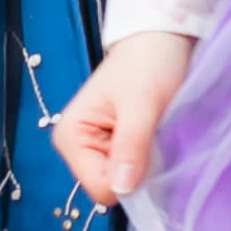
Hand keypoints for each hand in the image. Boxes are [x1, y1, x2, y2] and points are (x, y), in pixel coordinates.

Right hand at [46, 30, 193, 206]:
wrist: (160, 40)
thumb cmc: (147, 64)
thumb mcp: (141, 104)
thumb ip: (130, 146)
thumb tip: (121, 190)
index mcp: (70, 138)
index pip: (99, 187)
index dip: (128, 178)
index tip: (148, 150)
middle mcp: (76, 148)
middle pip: (110, 188)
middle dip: (136, 171)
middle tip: (152, 136)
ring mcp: (94, 149)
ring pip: (122, 182)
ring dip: (144, 165)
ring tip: (153, 133)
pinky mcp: (112, 148)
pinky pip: (131, 171)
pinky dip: (146, 160)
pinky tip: (153, 137)